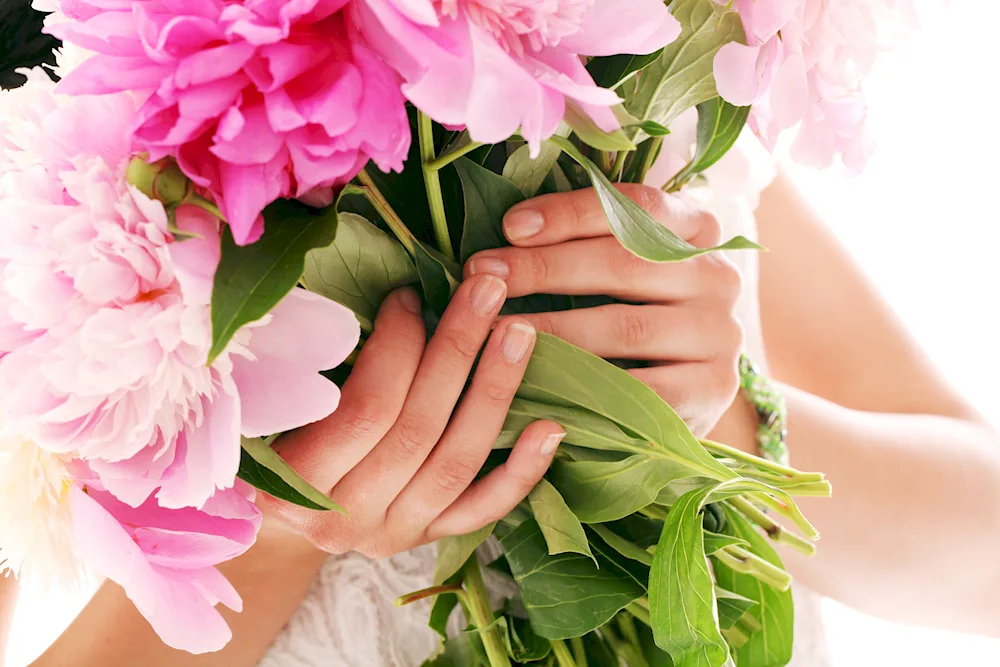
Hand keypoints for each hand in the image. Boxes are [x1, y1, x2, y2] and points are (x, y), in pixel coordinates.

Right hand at [262, 276, 564, 556]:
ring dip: (494, 391)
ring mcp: (396, 533)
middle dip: (457, 350)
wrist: (285, 521)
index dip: (398, 345)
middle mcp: (349, 519)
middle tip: (486, 290)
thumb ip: (311, 364)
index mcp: (297, 486)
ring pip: (458, 461)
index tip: (411, 295)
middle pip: (419, 428)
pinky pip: (484, 508)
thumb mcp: (271, 407)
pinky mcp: (431, 537)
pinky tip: (552, 428)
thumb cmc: (274, 442)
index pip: (366, 409)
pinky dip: (523, 471)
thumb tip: (382, 289)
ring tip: (520, 331)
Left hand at [464, 185, 743, 436]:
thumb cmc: (637, 312)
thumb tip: (504, 230)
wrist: (689, 388)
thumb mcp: (622, 268)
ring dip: (552, 328)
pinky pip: (639, 389)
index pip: (637, 206)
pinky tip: (534, 383)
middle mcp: (716, 276)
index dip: (571, 212)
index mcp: (697, 229)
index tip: (511, 225)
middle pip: (625, 263)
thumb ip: (583, 242)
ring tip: (494, 331)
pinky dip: (582, 387)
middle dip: (544, 268)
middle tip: (483, 275)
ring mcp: (720, 334)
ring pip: (626, 327)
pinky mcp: (712, 389)